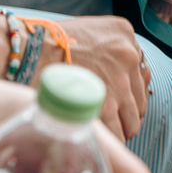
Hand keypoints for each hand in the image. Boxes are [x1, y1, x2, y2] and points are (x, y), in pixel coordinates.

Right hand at [56, 15, 151, 142]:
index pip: (141, 72)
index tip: (126, 101)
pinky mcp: (106, 104)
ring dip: (123, 129)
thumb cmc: (49, 42)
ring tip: (110, 135)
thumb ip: (108, 48)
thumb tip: (117, 72)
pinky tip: (102, 141)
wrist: (30, 50)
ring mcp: (119, 81)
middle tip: (117, 122)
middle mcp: (128, 56)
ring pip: (132, 119)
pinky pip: (118, 132)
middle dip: (129, 114)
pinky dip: (112, 140)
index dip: (133, 92)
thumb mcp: (89, 31)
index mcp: (124, 34)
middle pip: (140, 99)